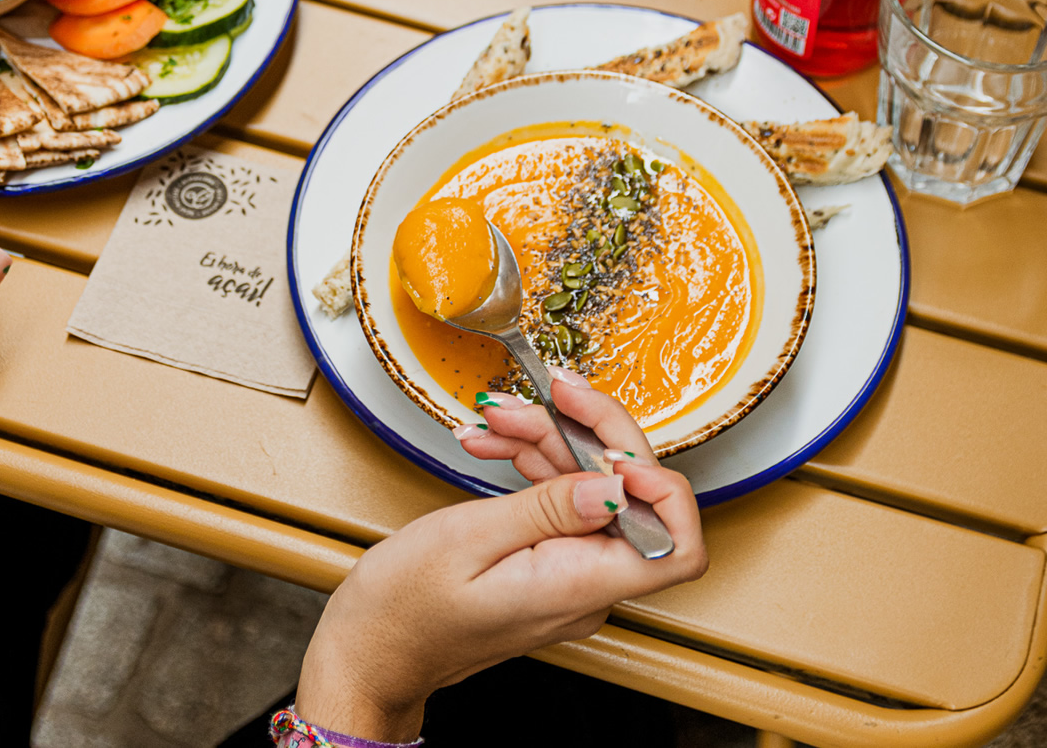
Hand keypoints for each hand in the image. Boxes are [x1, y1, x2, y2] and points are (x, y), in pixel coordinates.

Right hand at [295, 370, 704, 740]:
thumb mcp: (469, 540)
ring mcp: (570, 574)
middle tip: (537, 398)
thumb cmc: (405, 609)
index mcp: (579, 586)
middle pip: (629, 494)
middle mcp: (587, 585)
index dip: (661, 484)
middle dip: (584, 432)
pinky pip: (560, 502)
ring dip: (547, 440)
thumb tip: (618, 483)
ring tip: (498, 419)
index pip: (678, 546)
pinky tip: (495, 444)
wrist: (369, 651)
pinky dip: (531, 464)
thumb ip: (549, 508)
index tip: (609, 441)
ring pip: (590, 487)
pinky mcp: (549, 562)